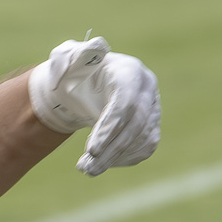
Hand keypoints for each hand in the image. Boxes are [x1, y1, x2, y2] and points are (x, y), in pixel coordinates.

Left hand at [27, 36, 160, 175]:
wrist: (88, 82)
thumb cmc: (75, 70)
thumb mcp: (67, 59)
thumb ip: (71, 56)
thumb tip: (85, 52)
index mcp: (129, 70)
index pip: (126, 102)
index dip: (110, 127)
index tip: (92, 149)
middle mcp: (147, 89)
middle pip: (135, 125)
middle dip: (110, 149)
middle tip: (86, 167)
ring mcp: (154, 107)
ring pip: (141, 139)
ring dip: (115, 158)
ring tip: (88, 169)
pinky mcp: (153, 124)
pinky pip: (145, 147)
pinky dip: (125, 158)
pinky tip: (105, 162)